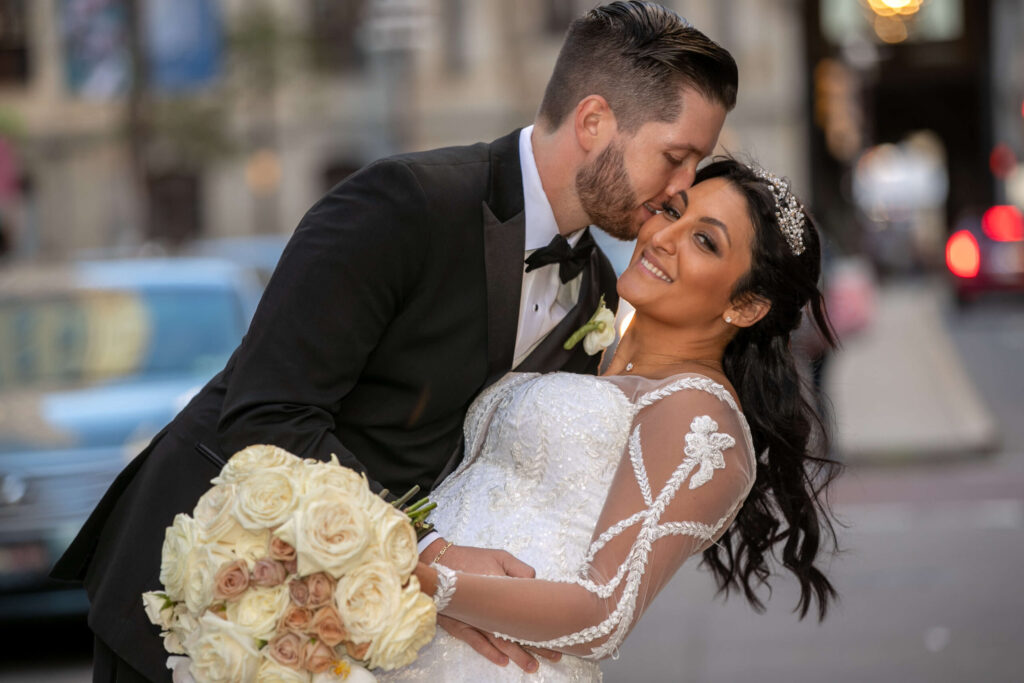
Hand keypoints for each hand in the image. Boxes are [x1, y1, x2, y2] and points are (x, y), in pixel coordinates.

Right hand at [420, 541, 560, 669]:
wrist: (436, 562)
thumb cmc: (471, 558)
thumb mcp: (500, 555)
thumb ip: (520, 570)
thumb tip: (536, 584)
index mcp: (500, 587)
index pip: (526, 608)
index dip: (542, 623)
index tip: (558, 633)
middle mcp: (487, 606)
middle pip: (515, 630)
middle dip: (535, 645)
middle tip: (554, 656)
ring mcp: (472, 618)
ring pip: (498, 640)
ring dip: (516, 654)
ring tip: (532, 666)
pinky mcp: (459, 625)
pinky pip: (476, 642)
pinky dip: (489, 652)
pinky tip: (503, 661)